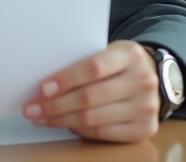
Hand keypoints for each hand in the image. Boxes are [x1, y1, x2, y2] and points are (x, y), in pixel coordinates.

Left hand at [22, 40, 160, 142]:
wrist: (153, 77)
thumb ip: (84, 60)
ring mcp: (146, 107)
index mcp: (130, 55)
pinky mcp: (144, 129)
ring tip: (42, 118)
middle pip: (90, 97)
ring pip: (93, 119)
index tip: (43, 88)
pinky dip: (79, 130)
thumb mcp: (109, 51)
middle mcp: (142, 81)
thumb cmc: (120, 63)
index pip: (93, 68)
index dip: (66, 79)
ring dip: (61, 120)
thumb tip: (46, 82)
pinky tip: (64, 124)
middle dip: (55, 105)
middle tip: (32, 108)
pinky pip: (102, 134)